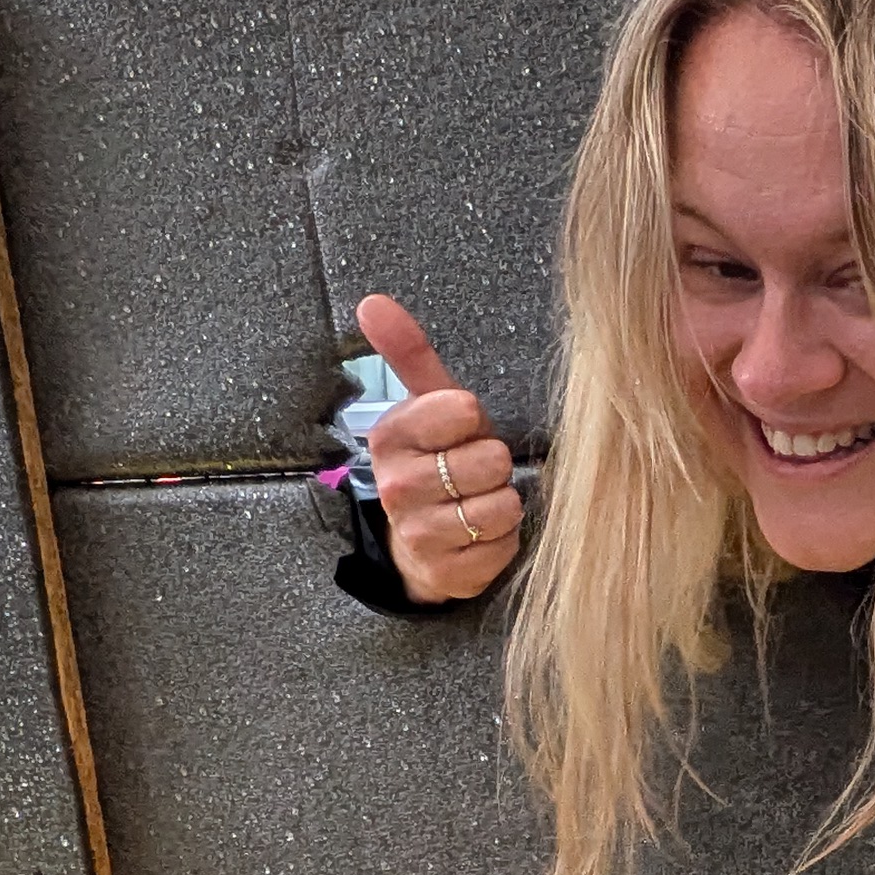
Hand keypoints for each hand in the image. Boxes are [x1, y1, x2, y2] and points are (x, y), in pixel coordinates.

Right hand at [354, 292, 525, 603]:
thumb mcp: (427, 403)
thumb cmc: (437, 461)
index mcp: (390, 437)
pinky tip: (479, 536)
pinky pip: (504, 545)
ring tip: (477, 503)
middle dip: (493, 465)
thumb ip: (407, 351)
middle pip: (490, 459)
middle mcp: (397, 487)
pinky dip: (502, 540)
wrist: (421, 542)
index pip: (464, 410)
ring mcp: (419, 535)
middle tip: (472, 473)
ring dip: (501, 504)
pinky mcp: (446, 573)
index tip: (460, 432)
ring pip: (500, 505)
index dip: (476, 420)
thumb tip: (371, 301)